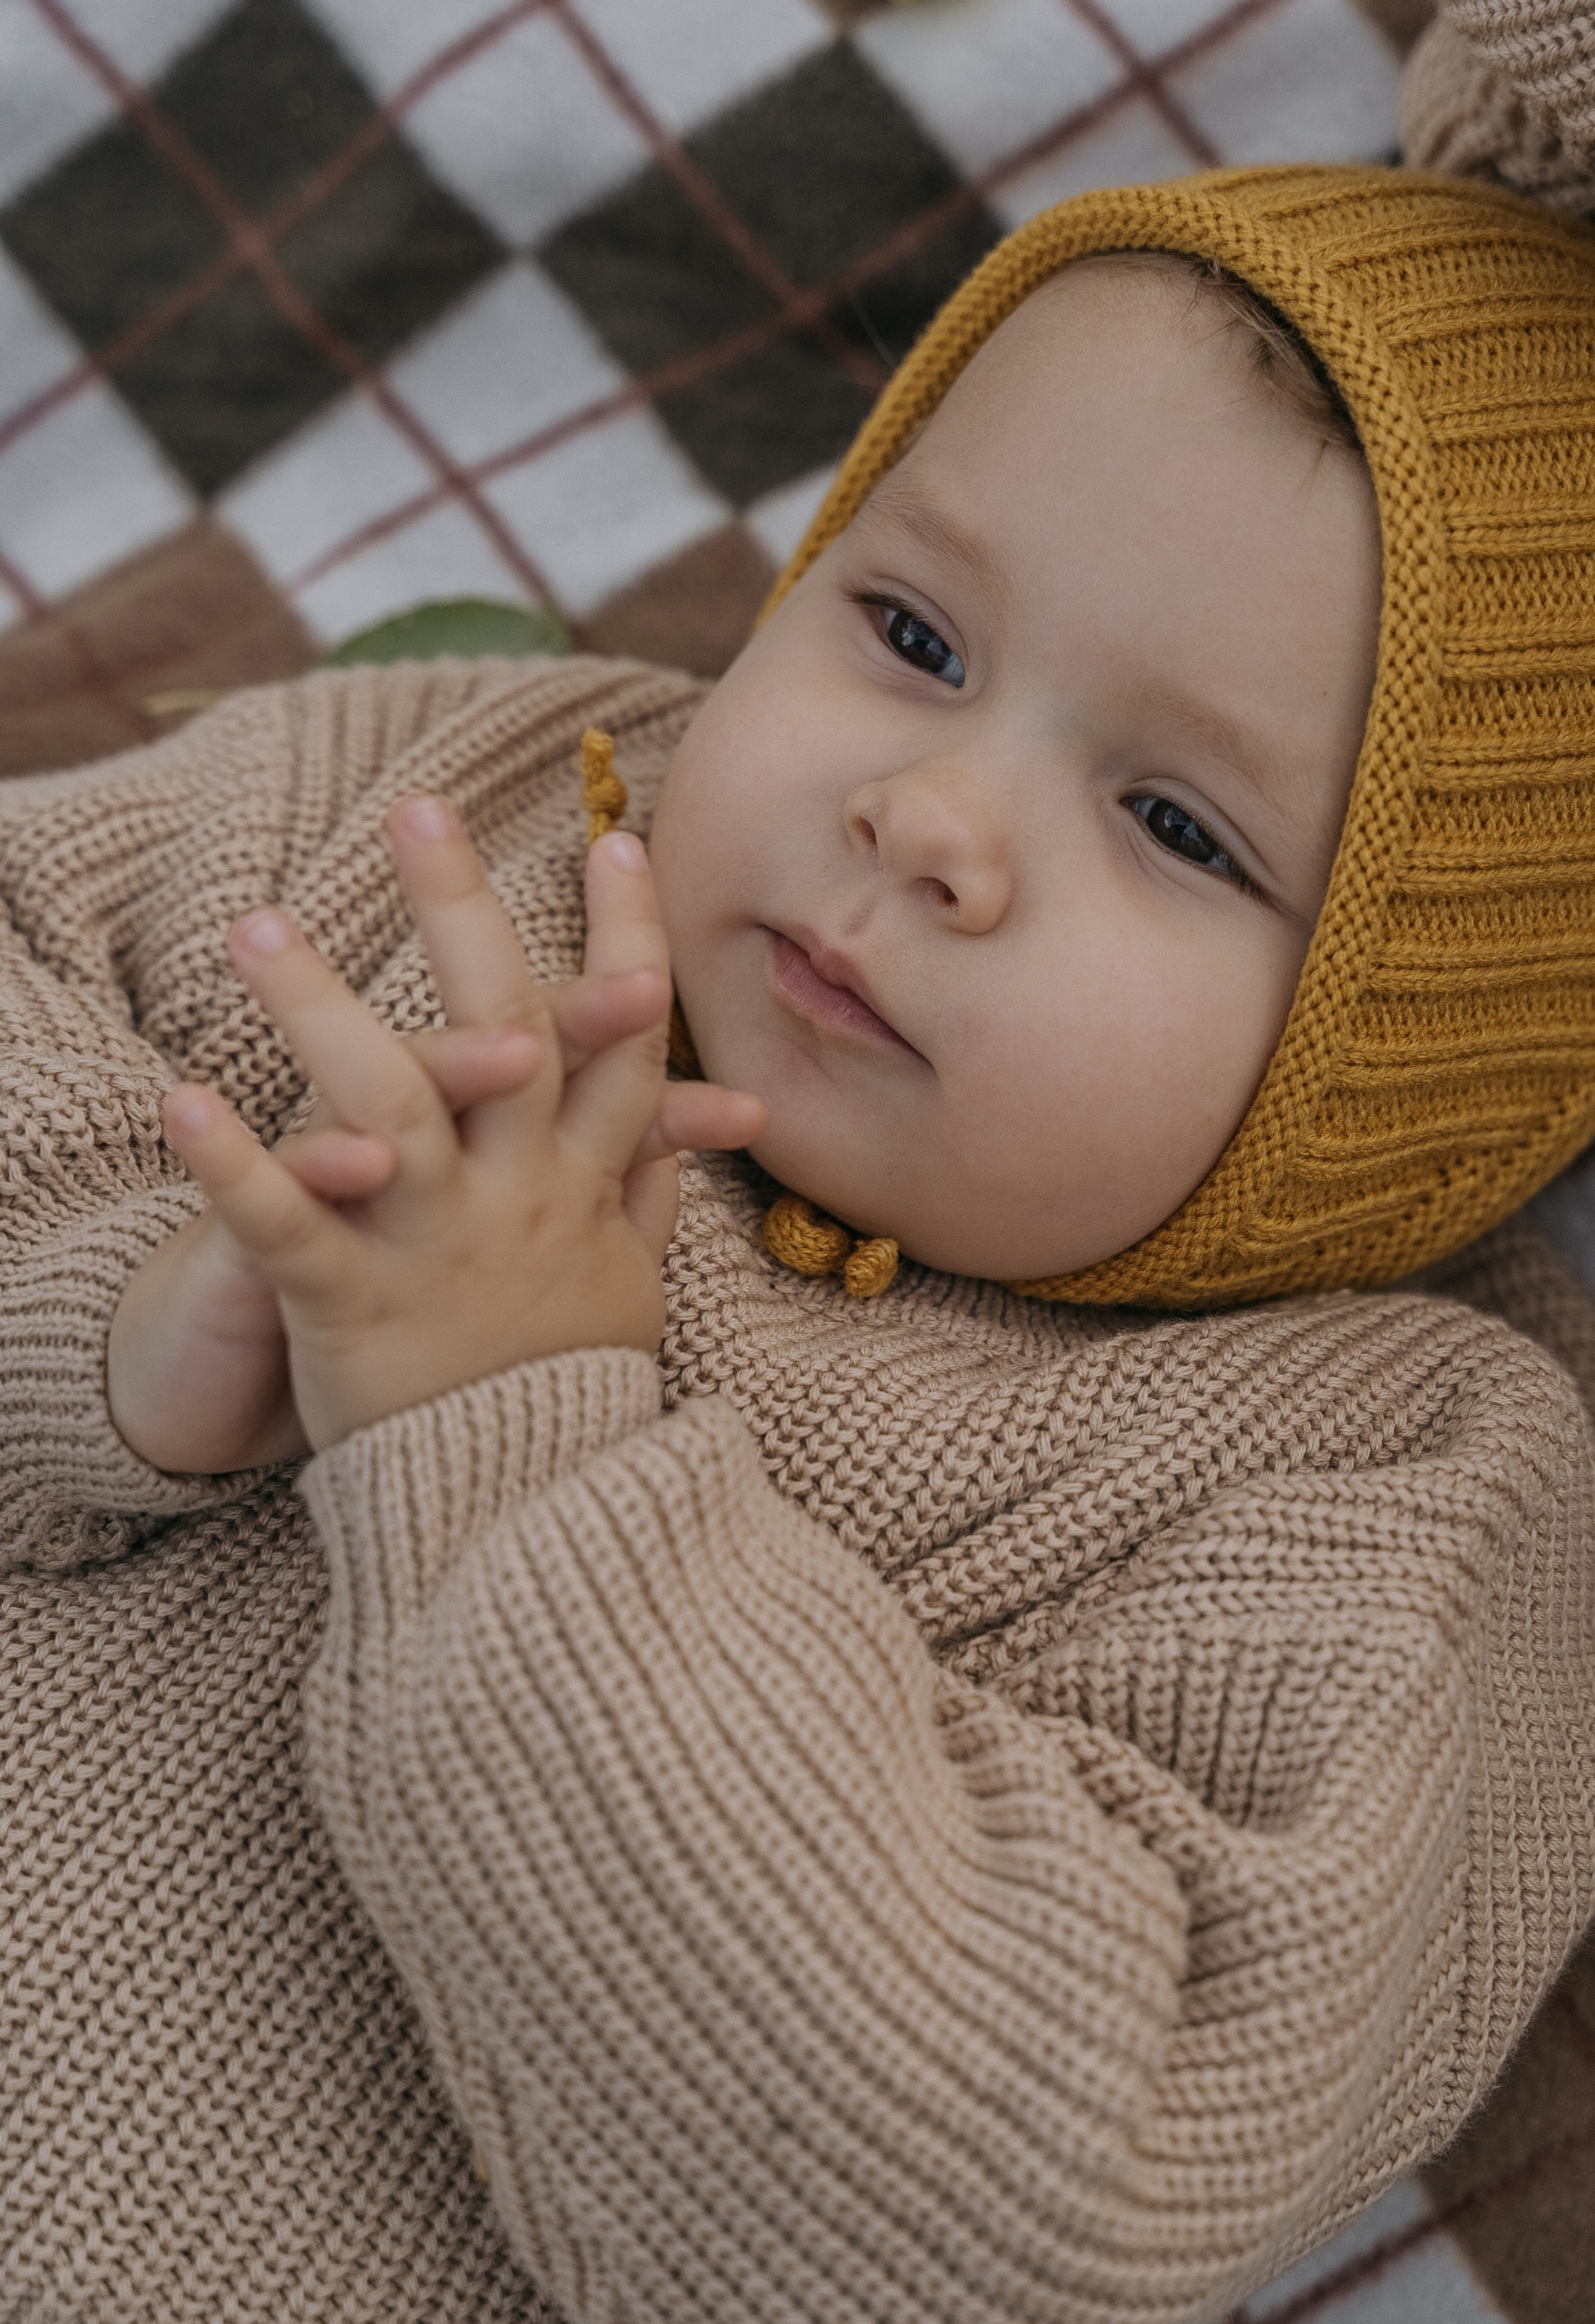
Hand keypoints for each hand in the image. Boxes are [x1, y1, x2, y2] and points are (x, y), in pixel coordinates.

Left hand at [108, 802, 762, 1467]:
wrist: (532, 1516)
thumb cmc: (568, 1390)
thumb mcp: (630, 1290)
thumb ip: (646, 1201)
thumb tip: (686, 1136)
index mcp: (580, 1183)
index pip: (619, 1040)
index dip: (622, 938)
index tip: (613, 841)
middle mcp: (518, 1194)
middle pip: (505, 1029)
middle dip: (463, 913)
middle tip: (419, 807)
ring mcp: (438, 1245)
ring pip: (388, 1106)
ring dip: (320, 1011)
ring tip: (258, 925)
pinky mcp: (356, 1306)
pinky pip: (288, 1226)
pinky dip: (234, 1163)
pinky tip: (179, 1098)